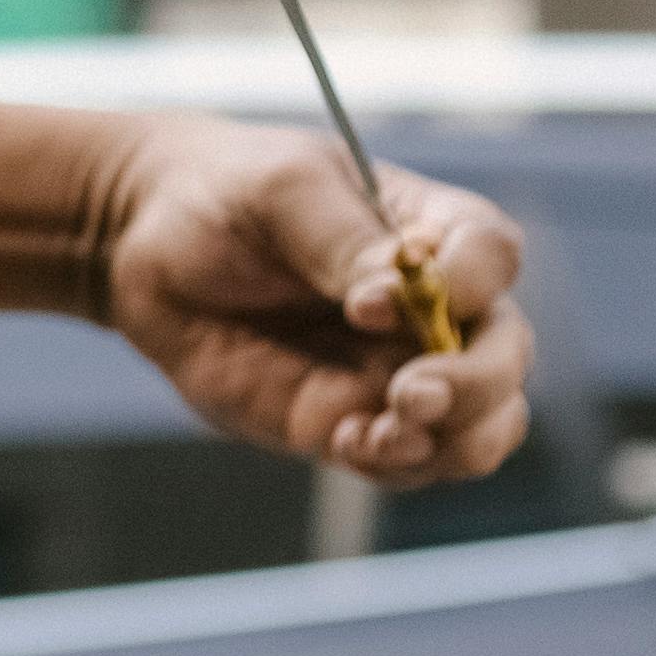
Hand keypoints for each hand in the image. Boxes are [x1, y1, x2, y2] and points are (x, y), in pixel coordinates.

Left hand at [84, 116, 536, 486]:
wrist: (149, 245)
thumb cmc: (226, 193)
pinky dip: (397, 465)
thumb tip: (391, 300)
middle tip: (412, 395)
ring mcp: (397, 369)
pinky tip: (347, 446)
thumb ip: (342, 239)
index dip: (471, 281)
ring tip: (378, 436)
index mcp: (429, 229)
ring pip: (479, 424)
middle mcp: (435, 306)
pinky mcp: (352, 418)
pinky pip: (410, 461)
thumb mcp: (280, 190)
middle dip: (477, 384)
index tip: (392, 294)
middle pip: (506, 354)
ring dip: (451, 441)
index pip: (492, 254)